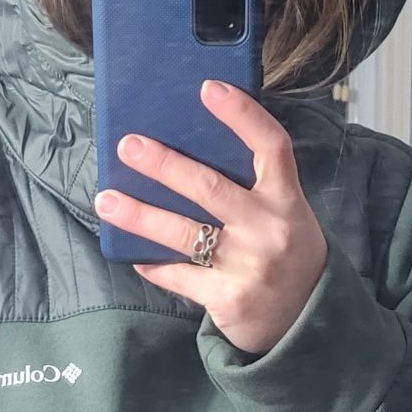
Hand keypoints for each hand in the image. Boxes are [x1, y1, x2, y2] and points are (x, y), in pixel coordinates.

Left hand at [95, 81, 327, 354]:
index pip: (271, 146)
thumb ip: (251, 187)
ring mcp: (249, 265)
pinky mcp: (228, 298)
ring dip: (140, 215)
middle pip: (211, 188)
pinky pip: (179, 275)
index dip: (241, 114)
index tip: (207, 88)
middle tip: (128, 146)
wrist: (305, 323)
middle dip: (164, 165)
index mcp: (286, 200)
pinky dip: (153, 264)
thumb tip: (188, 147)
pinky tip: (132, 253)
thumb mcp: (284, 214)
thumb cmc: (285, 253)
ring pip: (184, 233)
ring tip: (106, 201)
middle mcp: (270, 229)